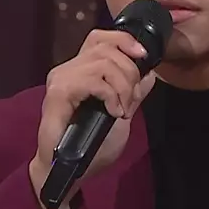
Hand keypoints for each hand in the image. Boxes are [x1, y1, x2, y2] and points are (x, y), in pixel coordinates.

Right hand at [30, 30, 157, 208]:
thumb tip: (149, 73)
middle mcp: (68, 69)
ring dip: (123, 86)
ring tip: (122, 109)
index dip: (124, 40)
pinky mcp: (59, 92)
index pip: (100, 38)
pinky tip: (114, 112)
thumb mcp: (121, 115)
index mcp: (80, 71)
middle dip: (130, 72)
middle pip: (106, 47)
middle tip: (131, 101)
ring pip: (103, 62)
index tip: (143, 56)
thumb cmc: (90, 147)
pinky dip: (111, 94)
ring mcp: (61, 79)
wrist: (66, 170)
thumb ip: (132, 93)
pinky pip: (95, 80)